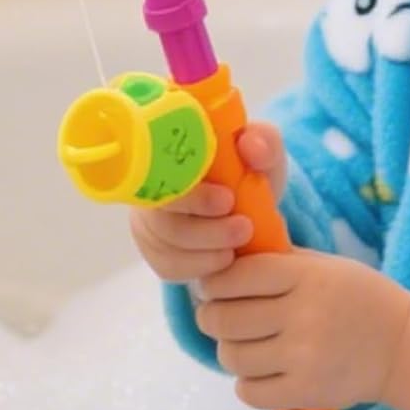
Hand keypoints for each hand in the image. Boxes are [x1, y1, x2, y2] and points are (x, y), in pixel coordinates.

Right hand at [129, 122, 286, 281]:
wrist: (247, 203)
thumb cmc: (249, 169)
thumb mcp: (263, 151)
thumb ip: (263, 142)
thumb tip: (251, 146)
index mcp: (166, 156)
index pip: (161, 175)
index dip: (191, 193)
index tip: (228, 200)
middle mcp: (146, 189)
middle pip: (160, 219)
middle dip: (204, 230)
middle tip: (244, 228)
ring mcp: (146, 223)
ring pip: (166, 246)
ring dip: (206, 252)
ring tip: (239, 245)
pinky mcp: (154, 252)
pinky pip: (168, 266)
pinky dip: (200, 267)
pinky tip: (224, 259)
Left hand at [193, 248, 409, 409]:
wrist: (403, 347)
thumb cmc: (355, 299)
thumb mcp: (322, 266)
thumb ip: (275, 261)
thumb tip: (218, 257)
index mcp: (306, 277)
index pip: (235, 277)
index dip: (214, 283)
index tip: (214, 289)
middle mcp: (304, 315)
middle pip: (223, 320)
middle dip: (210, 318)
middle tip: (217, 318)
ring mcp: (305, 356)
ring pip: (232, 357)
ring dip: (230, 352)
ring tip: (244, 346)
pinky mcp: (307, 391)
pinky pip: (248, 392)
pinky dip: (246, 385)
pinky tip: (261, 374)